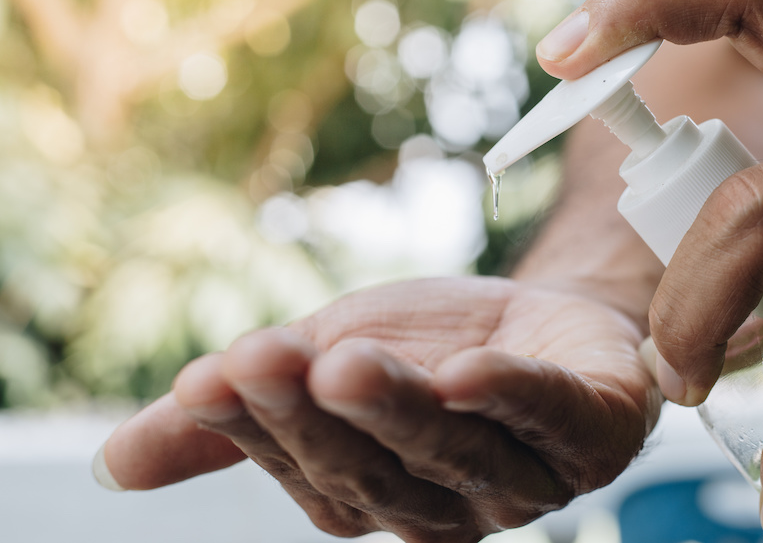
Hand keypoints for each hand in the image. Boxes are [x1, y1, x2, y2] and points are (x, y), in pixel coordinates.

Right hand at [98, 276, 659, 541]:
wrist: (539, 314)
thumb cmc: (426, 349)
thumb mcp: (320, 366)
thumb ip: (236, 422)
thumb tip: (110, 465)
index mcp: (380, 496)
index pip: (311, 475)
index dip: (259, 430)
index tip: (207, 377)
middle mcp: (454, 504)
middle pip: (379, 470)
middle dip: (318, 417)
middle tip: (264, 359)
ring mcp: (531, 476)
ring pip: (458, 449)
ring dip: (400, 407)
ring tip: (344, 359)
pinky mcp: (596, 430)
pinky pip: (554, 417)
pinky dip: (512, 395)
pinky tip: (469, 370)